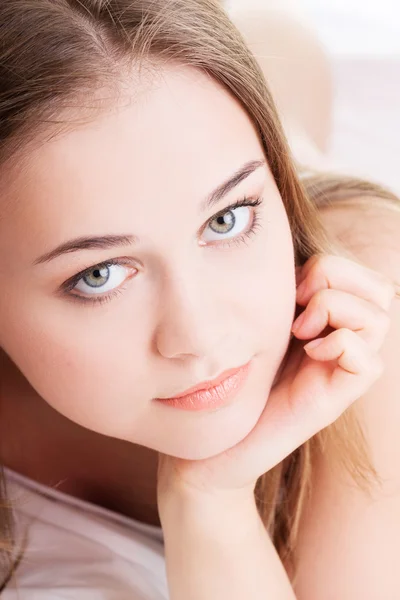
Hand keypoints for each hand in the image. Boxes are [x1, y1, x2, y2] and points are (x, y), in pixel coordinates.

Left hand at [157, 254, 396, 501]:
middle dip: (336, 280)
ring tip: (299, 331)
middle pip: (380, 289)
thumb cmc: (233, 375)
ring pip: (379, 317)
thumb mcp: (259, 321)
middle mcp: (344, 342)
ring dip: (334, 310)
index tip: (289, 287)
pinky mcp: (335, 399)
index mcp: (328, 321)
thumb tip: (295, 265)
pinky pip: (369, 362)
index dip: (330, 267)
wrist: (216, 440)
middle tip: (298, 305)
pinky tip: (309, 352)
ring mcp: (342, 371)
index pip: (363, 274)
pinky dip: (340, 344)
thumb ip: (283, 293)